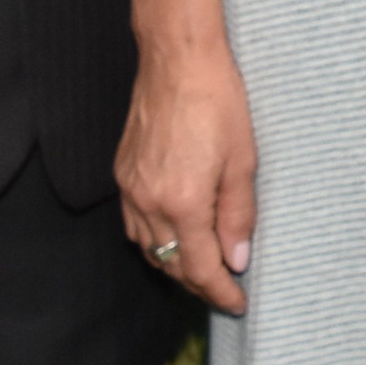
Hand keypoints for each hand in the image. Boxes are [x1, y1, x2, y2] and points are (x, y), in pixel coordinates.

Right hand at [117, 36, 258, 315]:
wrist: (177, 61)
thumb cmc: (217, 103)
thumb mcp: (242, 162)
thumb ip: (237, 216)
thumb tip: (237, 259)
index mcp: (183, 203)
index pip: (200, 269)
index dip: (220, 292)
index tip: (238, 303)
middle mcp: (149, 203)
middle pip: (172, 265)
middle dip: (199, 283)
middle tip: (227, 287)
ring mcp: (130, 189)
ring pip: (150, 249)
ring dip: (176, 265)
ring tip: (205, 266)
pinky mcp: (122, 174)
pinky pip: (134, 225)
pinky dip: (156, 242)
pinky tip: (176, 236)